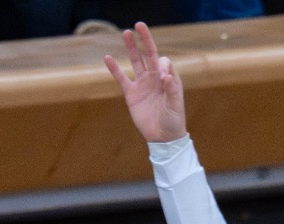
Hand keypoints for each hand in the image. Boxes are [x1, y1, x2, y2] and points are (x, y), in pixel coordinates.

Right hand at [105, 23, 186, 143]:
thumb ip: (172, 90)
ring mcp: (142, 84)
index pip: (163, 61)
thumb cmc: (174, 120)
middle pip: (149, 54)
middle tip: (139, 25)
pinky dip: (114, 69)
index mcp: (167, 78)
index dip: (162, 65)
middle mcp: (155, 78)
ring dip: (131, 48)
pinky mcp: (131, 94)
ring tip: (126, 33)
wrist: (163, 137)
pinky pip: (121, 79)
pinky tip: (107, 58)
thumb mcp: (175, 106)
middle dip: (145, 40)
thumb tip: (165, 76)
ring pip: (136, 62)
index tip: (163, 79)